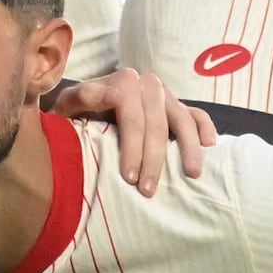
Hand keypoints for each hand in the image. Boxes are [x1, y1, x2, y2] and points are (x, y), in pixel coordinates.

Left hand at [41, 67, 212, 192]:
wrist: (81, 110)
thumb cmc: (71, 119)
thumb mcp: (62, 113)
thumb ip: (70, 109)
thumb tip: (81, 112)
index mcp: (112, 82)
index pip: (127, 105)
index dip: (130, 142)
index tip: (126, 177)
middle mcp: (140, 83)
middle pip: (154, 117)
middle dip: (153, 155)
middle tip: (147, 190)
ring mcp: (160, 94)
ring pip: (179, 115)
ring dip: (186, 146)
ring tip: (191, 175)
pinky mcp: (173, 106)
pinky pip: (195, 113)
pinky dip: (203, 127)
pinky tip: (209, 146)